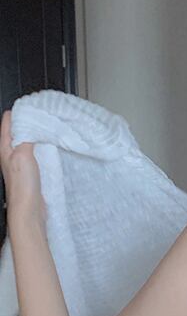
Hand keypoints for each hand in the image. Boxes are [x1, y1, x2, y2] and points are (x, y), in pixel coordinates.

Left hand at [0, 108, 44, 224]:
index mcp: (5, 147)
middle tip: (46, 115)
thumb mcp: (22, 155)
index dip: (20, 111)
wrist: (29, 209)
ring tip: (51, 129)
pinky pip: (38, 153)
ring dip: (39, 135)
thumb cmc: (22, 187)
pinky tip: (53, 148)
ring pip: (30, 140)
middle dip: (32, 121)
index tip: (34, 106)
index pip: (9, 121)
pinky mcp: (33, 170)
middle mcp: (11, 153)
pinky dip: (45, 147)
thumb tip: (31, 124)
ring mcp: (22, 161)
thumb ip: (26, 138)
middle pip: (20, 129)